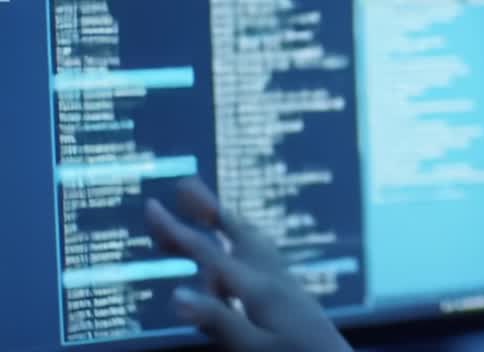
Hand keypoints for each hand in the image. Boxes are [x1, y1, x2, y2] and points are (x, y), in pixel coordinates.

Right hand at [144, 177, 351, 351]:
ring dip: (229, 222)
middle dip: (209, 209)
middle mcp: (272, 277)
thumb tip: (177, 294)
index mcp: (258, 287)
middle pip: (236, 234)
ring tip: (213, 208)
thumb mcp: (251, 348)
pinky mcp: (293, 296)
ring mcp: (285, 285)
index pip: (209, 253)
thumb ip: (217, 320)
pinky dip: (246, 242)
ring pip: (253, 242)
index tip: (151, 206)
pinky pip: (264, 257)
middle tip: (185, 185)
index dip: (178, 230)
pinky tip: (243, 251)